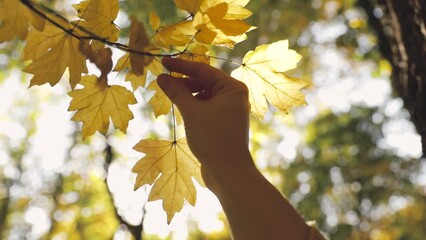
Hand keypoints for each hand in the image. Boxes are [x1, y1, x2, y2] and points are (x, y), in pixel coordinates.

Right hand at [157, 57, 254, 187]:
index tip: (162, 61)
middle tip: (161, 80)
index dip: (181, 66)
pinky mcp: (224, 123)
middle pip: (204, 81)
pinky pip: (206, 107)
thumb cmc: (213, 138)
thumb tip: (161, 77)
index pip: (203, 70)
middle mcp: (234, 96)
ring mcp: (230, 110)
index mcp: (232, 88)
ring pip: (204, 95)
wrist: (228, 172)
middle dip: (183, 81)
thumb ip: (176, 91)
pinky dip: (193, 106)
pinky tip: (180, 109)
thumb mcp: (191, 112)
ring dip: (187, 94)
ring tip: (168, 95)